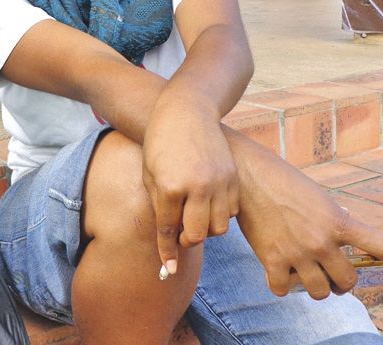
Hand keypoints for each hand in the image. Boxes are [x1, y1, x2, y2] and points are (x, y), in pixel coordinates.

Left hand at [143, 105, 238, 277]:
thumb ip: (159, 208)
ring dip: (205, 228)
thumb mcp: (150, 175)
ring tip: (194, 215)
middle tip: (181, 233)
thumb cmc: (161, 143)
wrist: (186, 111)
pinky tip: (208, 202)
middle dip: (187, 241)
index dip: (167, 254)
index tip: (167, 271)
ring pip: (218, 227)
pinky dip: (220, 214)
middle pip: (198, 235)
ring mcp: (218, 181)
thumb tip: (167, 241)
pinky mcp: (232, 177)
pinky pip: (231, 211)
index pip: (168, 231)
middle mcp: (196, 186)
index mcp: (169, 186)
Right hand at [234, 146, 382, 299]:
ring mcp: (297, 254)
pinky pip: (283, 290)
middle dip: (342, 280)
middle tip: (333, 273)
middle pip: (348, 281)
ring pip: (320, 292)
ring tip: (309, 275)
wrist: (249, 176)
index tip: (373, 253)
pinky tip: (281, 273)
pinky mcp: (271, 261)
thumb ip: (334, 221)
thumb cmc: (285, 182)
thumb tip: (345, 240)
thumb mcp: (319, 198)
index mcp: (338, 222)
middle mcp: (321, 242)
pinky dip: (282, 284)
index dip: (382, 252)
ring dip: (316, 286)